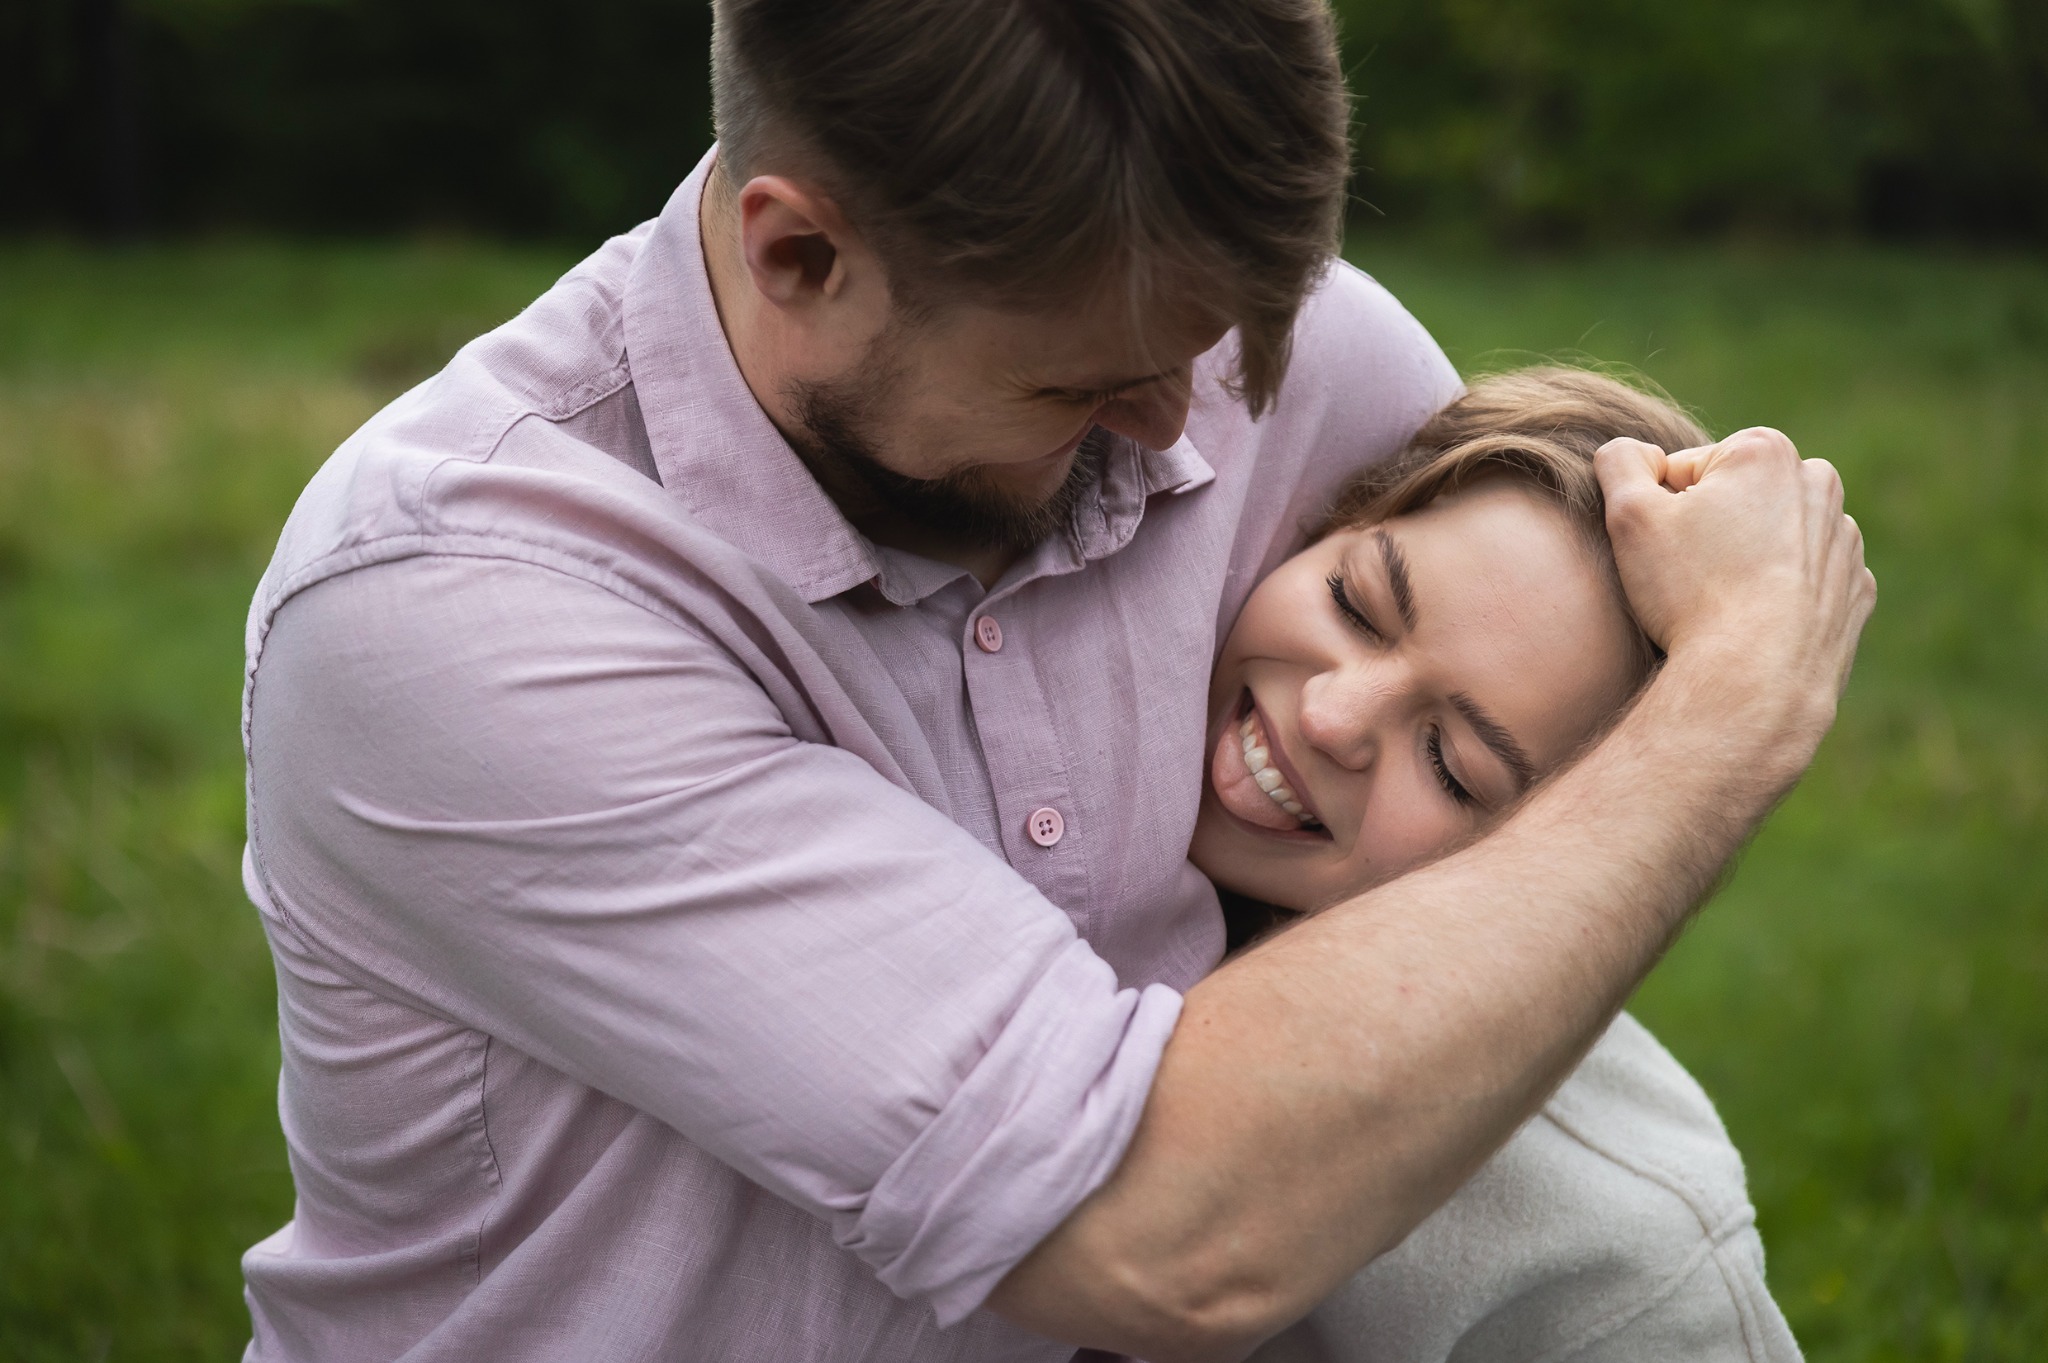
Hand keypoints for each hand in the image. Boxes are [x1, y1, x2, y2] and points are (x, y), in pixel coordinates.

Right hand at [1595, 427, 1875, 755]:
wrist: (1755, 678)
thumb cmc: (1690, 592)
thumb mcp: (1629, 514)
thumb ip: (1619, 461)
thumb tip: (1635, 452)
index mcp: (1765, 452)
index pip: (1686, 470)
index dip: (1661, 511)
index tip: (1665, 551)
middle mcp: (1817, 483)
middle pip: (1735, 498)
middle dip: (1710, 527)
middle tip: (1688, 577)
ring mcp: (1844, 539)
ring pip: (1772, 538)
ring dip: (1745, 559)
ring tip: (1721, 603)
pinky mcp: (1855, 589)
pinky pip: (1805, 580)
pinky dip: (1781, 594)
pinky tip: (1756, 623)